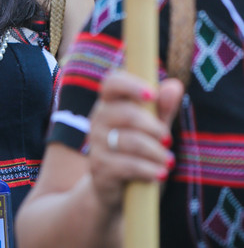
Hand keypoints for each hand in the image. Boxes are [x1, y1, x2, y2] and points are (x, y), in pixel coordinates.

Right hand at [88, 70, 183, 212]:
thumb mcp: (153, 127)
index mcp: (109, 102)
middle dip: (155, 128)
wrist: (116, 189)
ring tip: (168, 161)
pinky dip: (150, 170)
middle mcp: (98, 118)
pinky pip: (129, 165)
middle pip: (128, 114)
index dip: (131, 85)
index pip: (112, 82)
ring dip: (156, 152)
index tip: (152, 94)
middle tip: (168, 140)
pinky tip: (160, 174)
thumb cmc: (137, 150)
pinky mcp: (100, 167)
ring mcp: (96, 143)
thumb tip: (175, 85)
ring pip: (131, 141)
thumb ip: (163, 107)